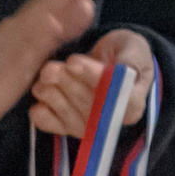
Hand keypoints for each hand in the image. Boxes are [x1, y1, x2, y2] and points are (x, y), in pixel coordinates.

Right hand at [0, 0, 102, 127]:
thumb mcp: (31, 51)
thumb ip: (57, 30)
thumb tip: (82, 4)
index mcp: (25, 26)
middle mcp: (18, 30)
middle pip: (45, 3)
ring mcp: (12, 47)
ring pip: (36, 22)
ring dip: (54, 4)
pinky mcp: (8, 69)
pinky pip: (25, 52)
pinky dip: (37, 38)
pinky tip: (49, 24)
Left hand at [29, 30, 156, 136]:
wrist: (105, 60)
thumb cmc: (123, 53)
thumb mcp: (134, 49)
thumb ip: (131, 59)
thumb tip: (125, 69)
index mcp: (133, 105)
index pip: (112, 96)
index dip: (91, 78)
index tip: (72, 62)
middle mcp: (110, 122)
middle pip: (86, 106)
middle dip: (66, 83)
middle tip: (52, 66)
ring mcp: (86, 126)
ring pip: (66, 114)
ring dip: (50, 93)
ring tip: (46, 73)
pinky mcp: (64, 126)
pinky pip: (49, 124)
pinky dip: (40, 110)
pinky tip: (41, 93)